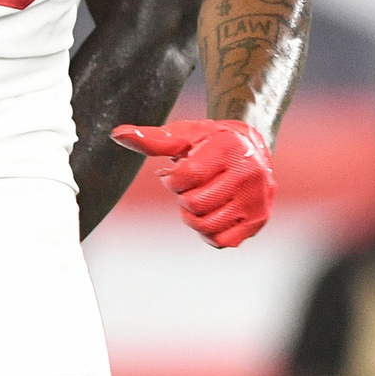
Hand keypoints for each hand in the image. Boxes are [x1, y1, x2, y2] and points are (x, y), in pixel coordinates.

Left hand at [110, 119, 275, 247]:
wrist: (251, 147)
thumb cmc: (210, 141)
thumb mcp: (183, 135)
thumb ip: (151, 139)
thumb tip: (116, 134)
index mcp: (228, 148)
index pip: (184, 178)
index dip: (170, 179)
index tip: (174, 172)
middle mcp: (248, 174)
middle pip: (194, 204)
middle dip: (182, 197)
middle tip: (189, 186)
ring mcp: (256, 200)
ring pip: (206, 225)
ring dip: (192, 216)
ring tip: (197, 199)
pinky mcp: (258, 221)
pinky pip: (222, 241)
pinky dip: (208, 232)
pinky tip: (210, 213)